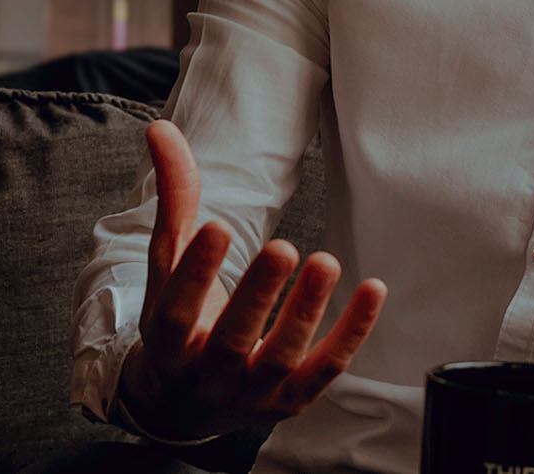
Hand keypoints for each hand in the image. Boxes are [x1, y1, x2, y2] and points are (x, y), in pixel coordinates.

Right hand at [115, 120, 386, 441]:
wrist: (186, 404)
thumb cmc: (179, 320)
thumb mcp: (167, 265)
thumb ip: (173, 200)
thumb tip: (161, 128)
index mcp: (166, 345)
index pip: (176, 314)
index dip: (196, 273)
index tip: (217, 227)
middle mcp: (205, 377)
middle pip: (231, 340)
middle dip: (258, 294)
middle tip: (284, 247)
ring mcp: (250, 395)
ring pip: (280, 359)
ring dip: (306, 312)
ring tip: (325, 260)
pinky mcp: (290, 402)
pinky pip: (325, 370)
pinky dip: (352, 333)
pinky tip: (373, 290)